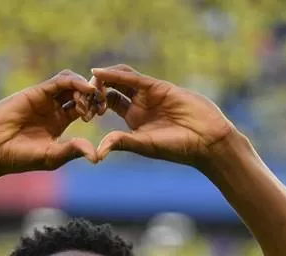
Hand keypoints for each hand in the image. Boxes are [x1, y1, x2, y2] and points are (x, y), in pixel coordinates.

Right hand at [0, 70, 98, 175]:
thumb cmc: (20, 158)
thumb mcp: (52, 157)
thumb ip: (73, 151)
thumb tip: (96, 156)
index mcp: (60, 124)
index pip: (84, 108)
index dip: (95, 106)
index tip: (103, 112)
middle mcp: (54, 108)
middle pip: (80, 92)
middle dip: (94, 95)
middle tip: (101, 104)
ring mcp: (45, 99)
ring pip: (72, 83)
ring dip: (85, 87)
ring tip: (92, 97)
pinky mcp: (36, 92)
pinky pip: (60, 81)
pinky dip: (74, 82)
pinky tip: (84, 89)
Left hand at [90, 64, 233, 166]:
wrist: (205, 139)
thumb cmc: (177, 148)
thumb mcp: (144, 145)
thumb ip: (122, 143)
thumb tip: (97, 153)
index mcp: (132, 122)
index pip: (107, 105)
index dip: (92, 105)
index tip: (80, 112)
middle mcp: (138, 105)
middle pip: (110, 89)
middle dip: (94, 90)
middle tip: (80, 96)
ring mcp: (148, 94)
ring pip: (120, 80)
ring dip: (102, 80)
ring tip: (87, 84)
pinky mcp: (157, 87)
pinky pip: (133, 78)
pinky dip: (115, 75)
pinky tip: (99, 73)